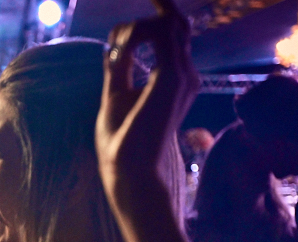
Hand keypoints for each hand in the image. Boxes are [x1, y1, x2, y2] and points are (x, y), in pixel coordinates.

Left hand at [95, 0, 198, 212]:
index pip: (175, 36)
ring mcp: (182, 73)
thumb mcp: (116, 95)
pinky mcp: (172, 75)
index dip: (161, 13)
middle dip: (157, 6)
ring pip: (165, 24)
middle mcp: (184, 74)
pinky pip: (157, 33)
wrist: (130, 168)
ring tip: (115, 48)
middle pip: (176, 24)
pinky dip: (133, 35)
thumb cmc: (122, 141)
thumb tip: (113, 44)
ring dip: (132, 29)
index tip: (149, 0)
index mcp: (174, 79)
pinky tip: (119, 49)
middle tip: (140, 3)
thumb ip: (119, 68)